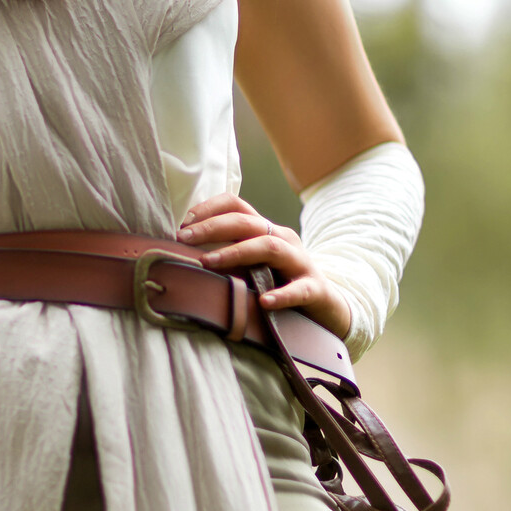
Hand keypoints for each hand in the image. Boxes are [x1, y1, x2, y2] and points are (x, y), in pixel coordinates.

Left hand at [176, 193, 351, 340]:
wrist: (327, 305)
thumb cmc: (280, 283)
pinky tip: (265, 302)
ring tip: (208, 262)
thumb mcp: (253, 264)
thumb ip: (228, 254)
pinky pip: (298, 290)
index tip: (182, 222)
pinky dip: (281, 295)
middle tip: (184, 238)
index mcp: (266, 230)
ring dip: (236, 253)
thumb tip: (183, 252)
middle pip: (247, 223)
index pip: (236, 205)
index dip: (208, 208)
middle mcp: (283, 239)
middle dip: (212, 227)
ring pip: (269, 248)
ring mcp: (300, 262)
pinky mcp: (313, 289)